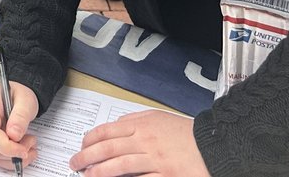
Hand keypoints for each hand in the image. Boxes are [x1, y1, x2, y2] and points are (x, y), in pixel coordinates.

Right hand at [0, 81, 39, 168]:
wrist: (12, 89)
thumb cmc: (17, 92)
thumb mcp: (25, 100)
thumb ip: (20, 116)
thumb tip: (14, 136)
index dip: (7, 147)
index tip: (24, 150)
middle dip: (14, 153)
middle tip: (31, 143)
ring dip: (13, 157)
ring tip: (29, 146)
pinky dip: (10, 157)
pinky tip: (22, 150)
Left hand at [70, 110, 208, 176]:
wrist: (213, 144)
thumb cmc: (185, 133)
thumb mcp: (158, 118)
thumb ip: (135, 121)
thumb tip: (114, 127)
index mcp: (143, 125)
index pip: (108, 131)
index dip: (90, 140)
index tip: (81, 147)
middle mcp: (146, 141)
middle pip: (109, 148)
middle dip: (87, 156)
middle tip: (75, 163)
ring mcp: (156, 159)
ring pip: (120, 164)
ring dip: (99, 171)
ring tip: (87, 175)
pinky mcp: (166, 175)